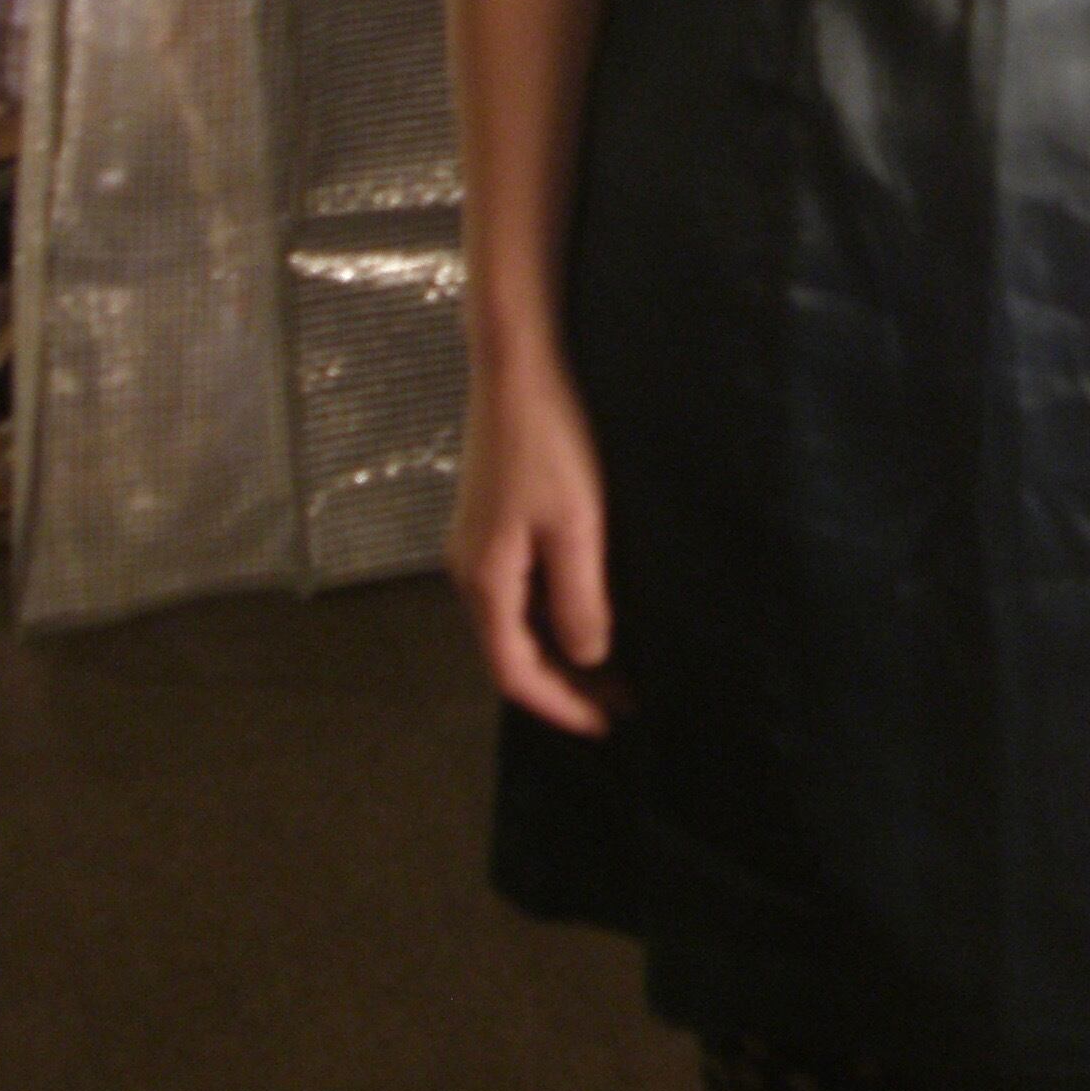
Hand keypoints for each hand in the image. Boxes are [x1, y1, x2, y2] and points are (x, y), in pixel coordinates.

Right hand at [446, 348, 632, 736]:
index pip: (514, 673)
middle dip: (565, 681)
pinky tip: (588, 604)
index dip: (561, 706)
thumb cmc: (551, 440)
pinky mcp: (490, 517)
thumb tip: (587, 657)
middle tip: (623, 698)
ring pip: (515, 618)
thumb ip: (580, 599)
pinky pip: (518, 585)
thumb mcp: (577, 525)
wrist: (518, 365)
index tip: (608, 724)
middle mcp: (467, 569)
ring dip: (559, 646)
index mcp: (484, 580)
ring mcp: (475, 542)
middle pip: (510, 650)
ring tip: (615, 661)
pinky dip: (550, 609)